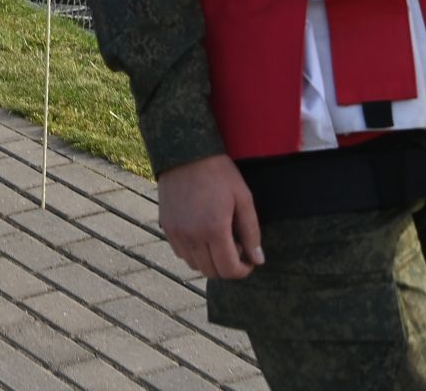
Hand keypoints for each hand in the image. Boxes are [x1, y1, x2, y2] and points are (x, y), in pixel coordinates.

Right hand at [156, 154, 263, 280]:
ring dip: (210, 261)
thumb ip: (251, 232)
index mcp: (214, 229)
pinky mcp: (166, 227)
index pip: (229, 269)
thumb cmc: (219, 173)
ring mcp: (176, 233)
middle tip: (236, 248)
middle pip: (211, 272)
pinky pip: (181, 253)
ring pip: (195, 266)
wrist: (186, 153)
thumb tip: (258, 260)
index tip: (249, 261)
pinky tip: (202, 235)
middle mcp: (192, 236)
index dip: (243, 271)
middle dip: (228, 267)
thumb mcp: (243, 198)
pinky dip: (194, 253)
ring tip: (219, 241)